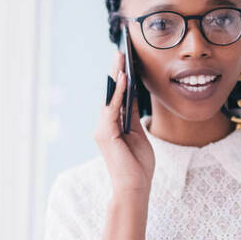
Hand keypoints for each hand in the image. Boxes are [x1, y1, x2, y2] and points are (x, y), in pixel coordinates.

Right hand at [94, 49, 154, 195]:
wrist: (135, 187)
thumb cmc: (138, 165)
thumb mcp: (139, 134)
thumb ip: (132, 115)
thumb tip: (133, 95)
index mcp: (111, 127)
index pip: (115, 98)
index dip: (118, 80)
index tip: (124, 61)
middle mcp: (102, 126)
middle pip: (109, 94)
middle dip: (114, 72)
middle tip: (119, 52)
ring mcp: (102, 130)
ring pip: (109, 98)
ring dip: (115, 77)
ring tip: (121, 59)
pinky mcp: (105, 133)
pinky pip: (112, 109)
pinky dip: (118, 93)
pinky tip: (124, 80)